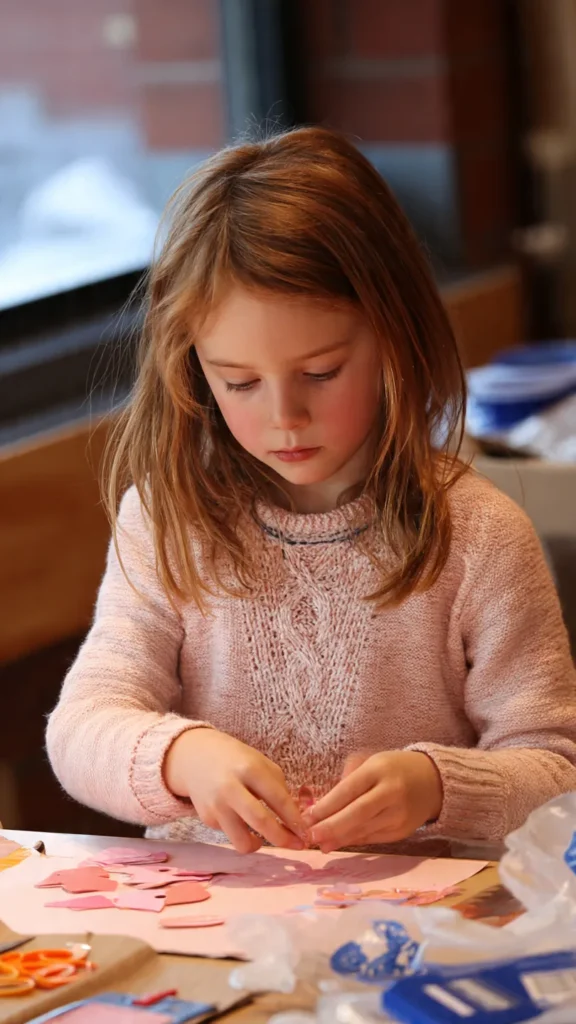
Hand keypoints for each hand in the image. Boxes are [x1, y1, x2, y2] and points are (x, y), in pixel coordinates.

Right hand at [164, 728, 304, 853]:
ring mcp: (216, 805)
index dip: (295, 819)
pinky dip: (241, 832)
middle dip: (283, 839)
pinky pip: (231, 835)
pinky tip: (241, 820)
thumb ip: (278, 788)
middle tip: (298, 845)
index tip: (307, 833)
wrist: (196, 757)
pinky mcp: (206, 818)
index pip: (278, 798)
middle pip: (261, 822)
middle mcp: (231, 788)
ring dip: (259, 845)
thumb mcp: (260, 763)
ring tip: (265, 838)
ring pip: (242, 841)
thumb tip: (295, 819)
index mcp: (249, 769)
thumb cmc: (237, 760)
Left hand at [302, 751, 442, 851]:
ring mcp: (399, 815)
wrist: (433, 782)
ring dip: (339, 838)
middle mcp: (391, 792)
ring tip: (319, 843)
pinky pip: (373, 838)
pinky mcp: (402, 832)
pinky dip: (354, 841)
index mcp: (379, 769)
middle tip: (310, 835)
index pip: (350, 789)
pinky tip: (338, 843)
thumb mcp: (371, 761)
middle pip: (358, 813)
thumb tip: (326, 803)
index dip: (328, 804)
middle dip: (331, 826)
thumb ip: (348, 777)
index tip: (308, 816)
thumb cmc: (393, 768)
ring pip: (364, 830)